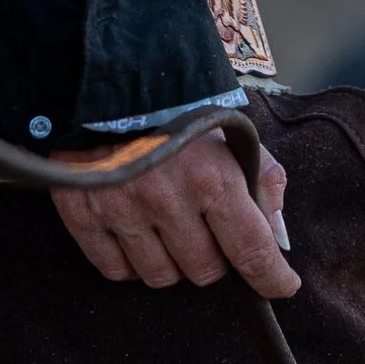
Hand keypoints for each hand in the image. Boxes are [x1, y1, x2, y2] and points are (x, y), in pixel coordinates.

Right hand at [54, 126, 297, 297]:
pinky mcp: (84, 215)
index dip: (271, 277)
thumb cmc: (176, 106)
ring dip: (171, 260)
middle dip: (214, 256)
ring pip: (161, 276)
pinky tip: (136, 231)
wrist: (102, 77)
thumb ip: (263, 180)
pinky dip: (131, 260)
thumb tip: (278, 238)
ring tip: (168, 224)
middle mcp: (167, 199)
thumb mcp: (230, 130)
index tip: (280, 285)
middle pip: (205, 270)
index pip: (251, 250)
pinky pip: (117, 270)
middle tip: (205, 227)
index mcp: (211, 176)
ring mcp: (122, 210)